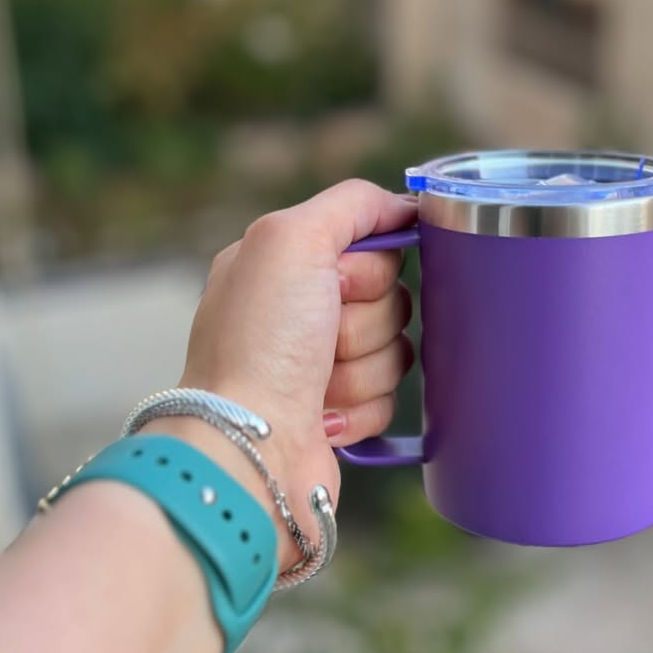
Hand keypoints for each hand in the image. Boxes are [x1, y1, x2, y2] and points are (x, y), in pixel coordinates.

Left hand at [168, 181, 416, 560]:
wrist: (248, 449)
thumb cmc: (260, 344)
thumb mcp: (292, 238)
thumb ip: (353, 203)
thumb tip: (404, 206)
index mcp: (282, 263)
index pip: (370, 243)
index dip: (370, 267)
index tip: (342, 281)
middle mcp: (297, 311)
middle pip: (391, 297)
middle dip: (366, 322)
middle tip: (323, 339)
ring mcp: (318, 365)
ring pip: (397, 349)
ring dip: (363, 369)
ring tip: (318, 386)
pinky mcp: (340, 412)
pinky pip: (392, 398)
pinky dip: (362, 408)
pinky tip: (322, 416)